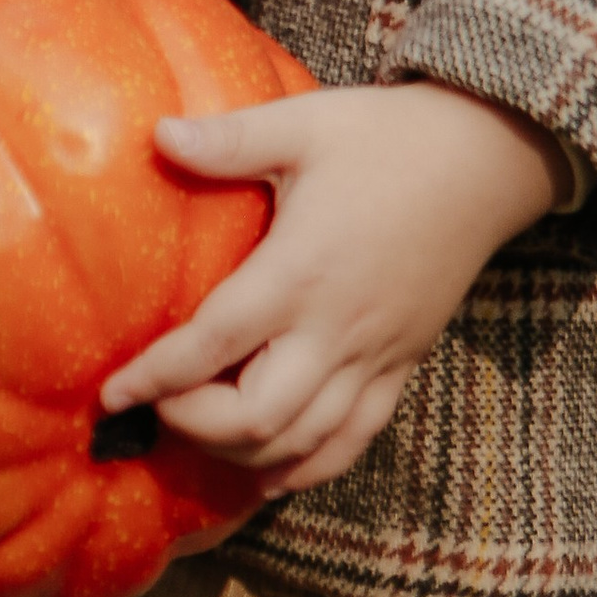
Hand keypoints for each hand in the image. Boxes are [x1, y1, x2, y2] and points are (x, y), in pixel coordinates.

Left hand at [99, 82, 569, 494]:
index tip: (112, 393)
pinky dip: (304, 467)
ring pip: (300, 443)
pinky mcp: (401, 368)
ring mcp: (373, 358)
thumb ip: (229, 139)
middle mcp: (335, 329)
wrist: (484, 162)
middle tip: (156, 404)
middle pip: (254, 417)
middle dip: (192, 424)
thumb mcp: (305, 124)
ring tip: (198, 433)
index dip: (156, 376)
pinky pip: (351, 442)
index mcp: (300, 271)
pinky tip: (268, 472)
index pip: (214, 344)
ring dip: (241, 453)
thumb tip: (157, 135)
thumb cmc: (387, 137)